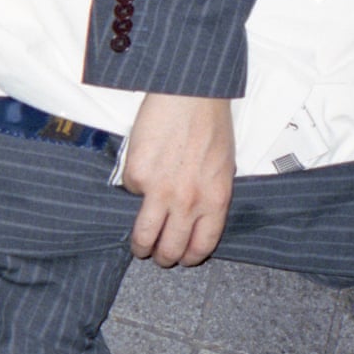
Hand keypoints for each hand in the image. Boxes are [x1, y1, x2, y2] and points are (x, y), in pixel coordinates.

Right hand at [123, 91, 234, 266]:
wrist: (190, 96)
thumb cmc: (210, 125)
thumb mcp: (223, 168)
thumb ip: (209, 197)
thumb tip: (191, 215)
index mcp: (215, 200)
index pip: (202, 245)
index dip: (189, 257)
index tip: (182, 258)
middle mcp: (188, 202)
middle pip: (171, 247)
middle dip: (162, 257)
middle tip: (156, 255)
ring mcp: (160, 191)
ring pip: (144, 234)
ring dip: (140, 245)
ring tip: (138, 246)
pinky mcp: (137, 175)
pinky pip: (131, 192)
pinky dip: (133, 188)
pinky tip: (140, 174)